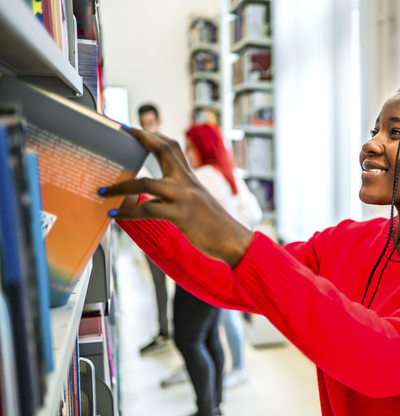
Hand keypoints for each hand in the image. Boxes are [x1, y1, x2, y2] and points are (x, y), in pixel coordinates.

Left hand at [99, 128, 252, 267]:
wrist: (233, 240)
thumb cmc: (214, 224)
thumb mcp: (197, 202)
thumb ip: (178, 193)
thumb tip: (150, 196)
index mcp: (191, 178)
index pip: (173, 147)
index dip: (154, 135)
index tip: (136, 128)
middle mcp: (187, 182)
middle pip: (164, 150)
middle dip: (142, 138)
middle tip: (121, 133)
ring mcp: (185, 197)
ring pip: (146, 182)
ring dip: (121, 186)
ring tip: (103, 190)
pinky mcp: (181, 215)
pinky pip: (148, 210)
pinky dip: (128, 213)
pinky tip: (115, 216)